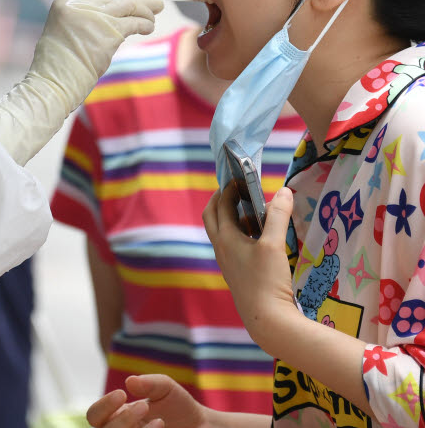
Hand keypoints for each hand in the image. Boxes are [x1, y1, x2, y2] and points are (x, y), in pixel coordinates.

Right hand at [0, 0, 161, 163]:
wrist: (52, 84)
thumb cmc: (57, 67)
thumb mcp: (65, 32)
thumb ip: (84, 18)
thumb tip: (116, 15)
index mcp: (65, 2)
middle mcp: (78, 5)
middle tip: (157, 1)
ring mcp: (93, 17)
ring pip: (128, 7)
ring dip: (146, 12)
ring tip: (156, 15)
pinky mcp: (108, 32)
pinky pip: (133, 23)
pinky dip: (144, 25)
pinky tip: (149, 28)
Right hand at [86, 375, 208, 427]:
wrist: (203, 426)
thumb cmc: (179, 406)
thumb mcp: (166, 388)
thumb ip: (148, 383)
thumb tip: (129, 381)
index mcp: (118, 415)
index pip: (95, 416)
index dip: (103, 406)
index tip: (122, 394)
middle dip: (122, 420)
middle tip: (144, 406)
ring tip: (159, 420)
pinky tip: (161, 426)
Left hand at [202, 185, 302, 353]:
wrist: (267, 320)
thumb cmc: (267, 280)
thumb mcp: (274, 244)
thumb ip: (278, 216)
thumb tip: (284, 190)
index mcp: (224, 239)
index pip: (220, 206)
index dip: (229, 189)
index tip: (240, 178)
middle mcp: (221, 249)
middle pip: (213, 218)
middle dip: (222, 201)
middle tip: (238, 190)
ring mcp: (228, 263)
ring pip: (225, 233)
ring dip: (236, 219)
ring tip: (258, 214)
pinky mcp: (238, 274)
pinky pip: (235, 247)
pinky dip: (244, 235)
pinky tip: (264, 240)